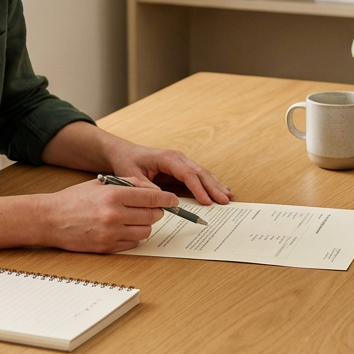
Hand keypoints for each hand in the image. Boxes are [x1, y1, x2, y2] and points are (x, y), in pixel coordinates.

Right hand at [40, 178, 177, 252]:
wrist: (50, 219)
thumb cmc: (74, 199)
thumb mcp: (101, 183)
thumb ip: (128, 184)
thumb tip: (153, 189)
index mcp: (114, 195)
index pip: (152, 197)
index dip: (166, 199)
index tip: (173, 200)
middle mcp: (114, 215)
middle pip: (152, 216)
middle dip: (155, 212)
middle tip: (151, 209)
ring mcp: (111, 233)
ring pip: (145, 232)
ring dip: (145, 225)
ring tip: (134, 219)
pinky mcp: (107, 247)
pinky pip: (132, 244)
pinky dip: (133, 237)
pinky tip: (123, 229)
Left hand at [105, 140, 233, 205]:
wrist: (124, 152)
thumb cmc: (128, 162)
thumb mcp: (131, 175)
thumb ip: (145, 187)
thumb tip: (160, 199)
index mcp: (167, 158)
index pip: (187, 174)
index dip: (198, 188)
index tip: (206, 201)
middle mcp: (178, 158)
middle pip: (200, 173)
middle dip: (213, 187)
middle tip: (224, 200)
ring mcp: (182, 162)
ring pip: (203, 174)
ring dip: (216, 185)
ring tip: (228, 196)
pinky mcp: (182, 168)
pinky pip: (199, 176)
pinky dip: (211, 184)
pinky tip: (221, 190)